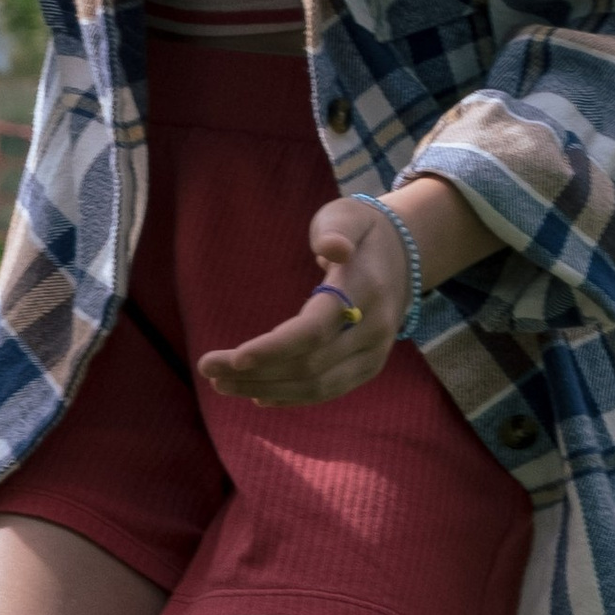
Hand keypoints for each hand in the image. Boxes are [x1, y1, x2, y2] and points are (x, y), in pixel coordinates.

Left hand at [198, 197, 416, 404]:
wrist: (406, 256)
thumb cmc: (361, 233)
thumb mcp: (348, 215)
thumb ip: (336, 229)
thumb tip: (331, 249)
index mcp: (364, 290)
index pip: (315, 330)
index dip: (274, 348)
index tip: (234, 357)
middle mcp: (374, 329)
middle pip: (310, 365)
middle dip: (255, 372)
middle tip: (207, 368)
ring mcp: (374, 353)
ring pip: (317, 386)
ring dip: (267, 390)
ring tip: (223, 385)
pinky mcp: (369, 367)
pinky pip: (329, 391)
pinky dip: (292, 398)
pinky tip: (259, 397)